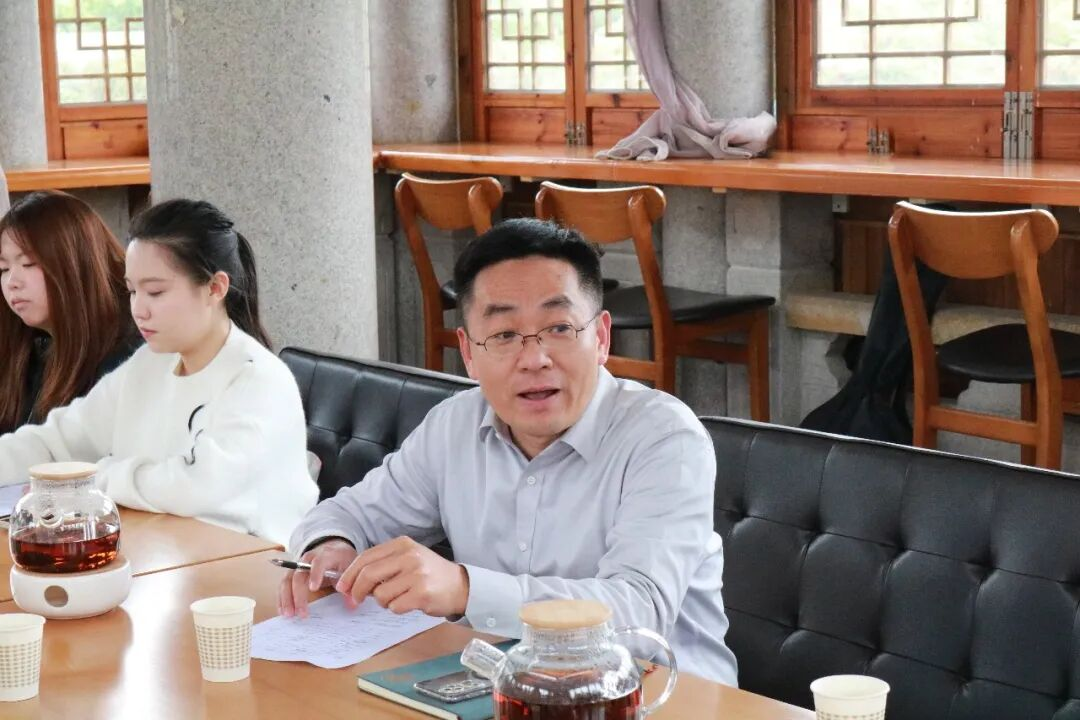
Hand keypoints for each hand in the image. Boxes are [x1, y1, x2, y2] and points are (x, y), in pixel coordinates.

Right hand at [277, 539, 357, 618]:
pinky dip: (282, 598)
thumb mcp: (350, 568)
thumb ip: (350, 585)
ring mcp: (298, 565)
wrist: (335, 549)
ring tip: (289, 615)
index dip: (315, 574)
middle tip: (302, 613)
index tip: (313, 588)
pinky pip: (283, 585)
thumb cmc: (342, 560)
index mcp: (326, 555)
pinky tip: (283, 611)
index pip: (318, 562)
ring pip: (287, 580)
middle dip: (298, 595)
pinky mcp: (292, 573)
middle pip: (299, 575)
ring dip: (286, 598)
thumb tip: (352, 604)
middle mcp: (308, 559)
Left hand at [335, 536, 469, 616]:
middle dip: (357, 590)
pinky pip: (394, 607)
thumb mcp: (408, 559)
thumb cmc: (429, 574)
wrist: (460, 585)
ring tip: (397, 598)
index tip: (342, 587)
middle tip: (355, 600)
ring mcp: (416, 575)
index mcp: (402, 545)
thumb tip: (351, 582)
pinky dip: (396, 609)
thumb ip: (383, 565)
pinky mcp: (421, 594)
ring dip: (383, 602)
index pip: (366, 557)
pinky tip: (409, 603)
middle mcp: (409, 557)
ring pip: (380, 595)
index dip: (350, 574)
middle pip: (368, 575)